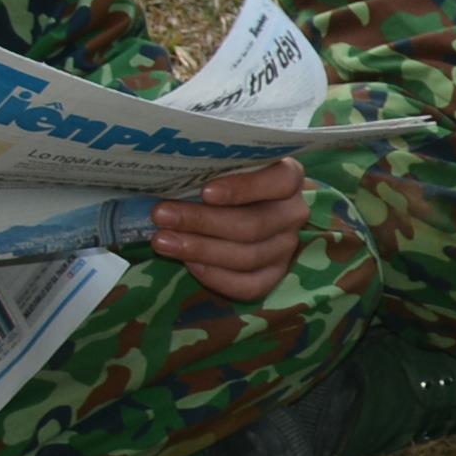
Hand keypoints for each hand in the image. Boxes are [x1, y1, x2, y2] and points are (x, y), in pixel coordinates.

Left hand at [151, 156, 311, 302]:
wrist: (236, 213)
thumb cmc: (223, 184)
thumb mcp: (223, 170)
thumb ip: (209, 171)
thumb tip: (169, 178)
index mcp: (289, 178)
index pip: (281, 181)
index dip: (245, 188)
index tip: (205, 191)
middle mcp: (293, 213)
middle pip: (254, 224)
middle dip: (202, 221)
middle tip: (161, 215)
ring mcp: (286, 246)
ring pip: (248, 256)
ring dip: (200, 250)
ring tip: (162, 241)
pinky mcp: (275, 275)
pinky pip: (250, 285)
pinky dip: (216, 276)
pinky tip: (189, 264)